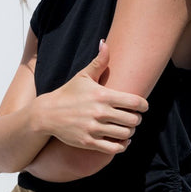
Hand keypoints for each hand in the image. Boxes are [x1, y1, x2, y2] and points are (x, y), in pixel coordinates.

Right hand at [39, 40, 148, 155]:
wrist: (47, 114)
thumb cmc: (68, 93)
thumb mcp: (83, 76)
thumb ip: (99, 62)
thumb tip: (105, 43)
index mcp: (102, 95)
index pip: (134, 102)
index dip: (143, 105)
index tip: (143, 106)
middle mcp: (99, 112)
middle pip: (133, 119)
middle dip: (136, 119)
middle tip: (133, 118)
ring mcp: (94, 128)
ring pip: (125, 134)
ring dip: (130, 132)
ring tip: (127, 128)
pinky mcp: (89, 142)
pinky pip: (114, 148)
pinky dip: (122, 145)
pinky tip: (122, 140)